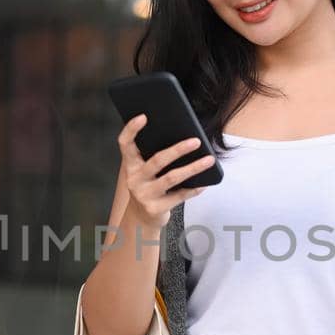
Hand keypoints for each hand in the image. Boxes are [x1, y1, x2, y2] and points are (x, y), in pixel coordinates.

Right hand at [118, 113, 214, 229]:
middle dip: (178, 149)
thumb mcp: (144, 172)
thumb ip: (153, 157)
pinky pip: (179, 196)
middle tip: (196, 141)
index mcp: (130, 165)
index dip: (131, 130)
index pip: (125, 144)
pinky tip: (205, 182)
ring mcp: (144, 195)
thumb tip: (183, 138)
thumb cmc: (148, 187)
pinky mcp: (155, 208)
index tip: (143, 116)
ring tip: (209, 160)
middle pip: (157, 160)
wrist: (141, 218)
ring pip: (172, 177)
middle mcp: (134, 179)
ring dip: (193, 168)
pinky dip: (194, 188)